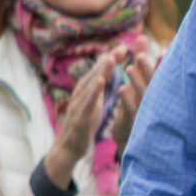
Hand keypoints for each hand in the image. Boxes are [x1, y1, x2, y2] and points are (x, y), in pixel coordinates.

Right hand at [44, 44, 129, 188]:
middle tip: (124, 47)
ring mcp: (79, 105)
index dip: (111, 60)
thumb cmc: (83, 124)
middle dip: (109, 60)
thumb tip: (103, 74)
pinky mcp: (79, 117)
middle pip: (96, 73)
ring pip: (90, 84)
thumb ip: (97, 89)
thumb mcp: (93, 103)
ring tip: (111, 58)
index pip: (100, 72)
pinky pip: (87, 102)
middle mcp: (81, 94)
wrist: (69, 148)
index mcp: (87, 91)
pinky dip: (93, 91)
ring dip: (101, 70)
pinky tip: (101, 82)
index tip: (126, 48)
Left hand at [111, 35, 155, 154]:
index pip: (159, 75)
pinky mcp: (134, 122)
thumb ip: (140, 62)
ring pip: (142, 95)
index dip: (161, 65)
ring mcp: (145, 112)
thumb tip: (142, 37)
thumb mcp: (138, 83)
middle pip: (152, 83)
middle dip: (147, 70)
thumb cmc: (136, 107)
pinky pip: (131, 110)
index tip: (162, 52)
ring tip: (127, 69)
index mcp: (154, 91)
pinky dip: (126, 100)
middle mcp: (152, 101)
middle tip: (140, 56)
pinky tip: (121, 89)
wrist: (130, 139)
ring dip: (136, 82)